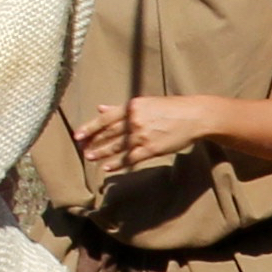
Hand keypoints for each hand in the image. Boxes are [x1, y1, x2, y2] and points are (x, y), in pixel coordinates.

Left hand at [65, 95, 223, 179]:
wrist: (193, 116)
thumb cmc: (169, 108)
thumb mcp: (144, 103)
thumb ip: (120, 108)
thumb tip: (100, 108)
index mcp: (132, 107)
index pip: (105, 119)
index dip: (90, 127)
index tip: (78, 135)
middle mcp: (135, 121)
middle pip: (108, 134)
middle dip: (93, 142)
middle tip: (81, 148)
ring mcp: (143, 136)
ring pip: (117, 147)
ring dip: (101, 153)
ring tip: (89, 157)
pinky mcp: (151, 149)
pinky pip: (130, 158)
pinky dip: (117, 163)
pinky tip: (106, 168)